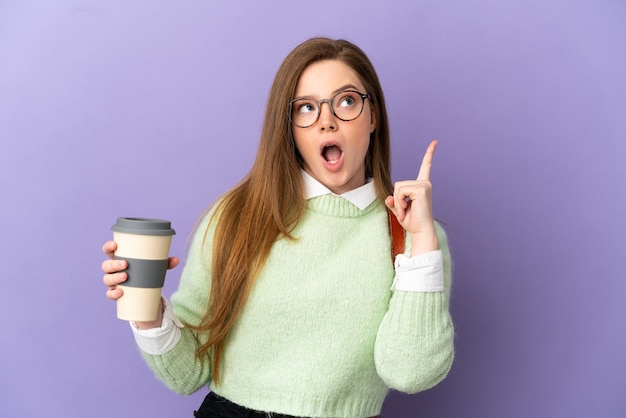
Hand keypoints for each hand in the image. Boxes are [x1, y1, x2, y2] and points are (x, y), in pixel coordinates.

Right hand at [101, 241, 178, 300]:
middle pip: (106, 265)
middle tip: (125, 264)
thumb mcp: (155, 266)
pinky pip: (109, 294)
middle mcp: (113, 270)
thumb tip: (176, 259)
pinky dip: (113, 293)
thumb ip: (165, 262)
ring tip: (125, 277)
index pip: (108, 250)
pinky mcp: (115, 293)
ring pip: (107, 279)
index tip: (115, 245)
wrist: (144, 291)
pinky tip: (120, 292)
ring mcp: (113, 282)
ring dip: (114, 277)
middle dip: (114, 264)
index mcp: (120, 258)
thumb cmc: (146, 272)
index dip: (108, 246)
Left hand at [385, 139, 438, 254]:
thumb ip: (393, 202)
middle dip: (397, 199)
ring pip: (398, 188)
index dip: (429, 154)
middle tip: (405, 212)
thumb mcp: (399, 210)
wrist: (421, 232)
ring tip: (406, 211)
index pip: (425, 166)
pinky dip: (400, 202)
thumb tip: (389, 198)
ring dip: (398, 202)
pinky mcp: (421, 189)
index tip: (435, 142)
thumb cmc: (412, 222)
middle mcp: (425, 183)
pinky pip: (400, 192)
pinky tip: (407, 209)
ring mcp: (424, 185)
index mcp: (422, 186)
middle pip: (398, 184)